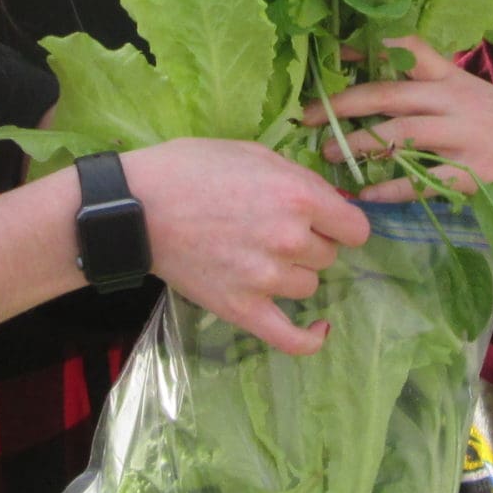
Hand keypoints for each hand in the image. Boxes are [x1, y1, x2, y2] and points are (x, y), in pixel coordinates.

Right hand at [124, 139, 371, 354]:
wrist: (137, 208)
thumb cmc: (191, 170)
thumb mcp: (252, 153)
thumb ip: (298, 178)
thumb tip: (331, 204)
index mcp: (299, 196)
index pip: (355, 228)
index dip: (341, 223)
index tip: (326, 223)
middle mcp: (291, 239)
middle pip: (328, 255)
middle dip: (309, 243)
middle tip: (270, 230)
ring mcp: (268, 278)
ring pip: (309, 286)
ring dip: (294, 274)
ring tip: (259, 257)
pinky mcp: (243, 309)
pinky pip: (292, 338)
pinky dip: (309, 338)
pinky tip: (319, 330)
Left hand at [304, 36, 492, 207]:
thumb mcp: (470, 88)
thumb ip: (431, 80)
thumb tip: (376, 73)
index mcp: (452, 78)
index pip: (407, 52)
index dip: (367, 50)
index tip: (331, 55)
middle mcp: (454, 102)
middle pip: (391, 96)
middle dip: (344, 106)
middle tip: (306, 118)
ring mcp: (464, 138)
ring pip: (402, 137)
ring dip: (359, 146)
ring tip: (327, 155)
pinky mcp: (474, 174)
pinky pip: (424, 181)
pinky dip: (391, 188)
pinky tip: (365, 194)